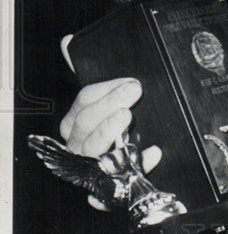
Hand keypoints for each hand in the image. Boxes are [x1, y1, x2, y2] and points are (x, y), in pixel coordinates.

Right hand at [58, 35, 160, 208]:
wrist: (134, 165)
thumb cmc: (118, 126)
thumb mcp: (105, 97)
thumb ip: (85, 68)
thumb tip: (68, 41)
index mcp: (76, 122)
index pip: (84, 101)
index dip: (106, 89)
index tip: (130, 81)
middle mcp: (79, 145)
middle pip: (86, 123)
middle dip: (110, 104)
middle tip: (134, 91)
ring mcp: (91, 168)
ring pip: (92, 149)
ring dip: (110, 132)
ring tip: (129, 117)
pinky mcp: (106, 192)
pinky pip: (114, 184)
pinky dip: (137, 166)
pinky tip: (153, 152)